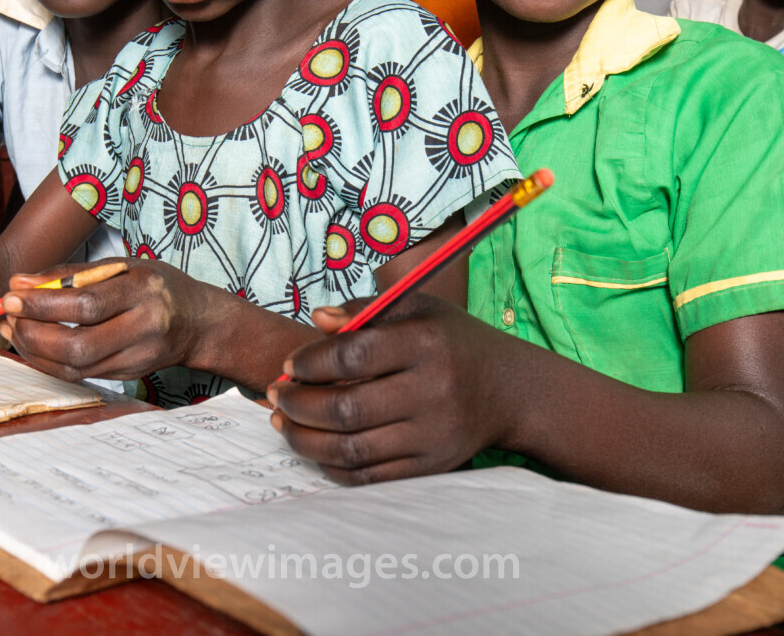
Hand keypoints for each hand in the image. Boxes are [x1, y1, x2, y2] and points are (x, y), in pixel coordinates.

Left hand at [0, 259, 220, 381]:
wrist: (199, 323)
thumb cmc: (157, 286)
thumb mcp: (123, 266)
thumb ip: (71, 273)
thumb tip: (21, 283)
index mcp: (144, 292)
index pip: (87, 304)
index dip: (43, 303)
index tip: (12, 295)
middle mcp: (144, 328)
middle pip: (78, 344)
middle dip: (33, 333)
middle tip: (8, 315)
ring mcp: (136, 359)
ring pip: (74, 367)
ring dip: (34, 350)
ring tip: (13, 328)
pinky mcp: (126, 376)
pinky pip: (77, 375)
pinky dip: (47, 361)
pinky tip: (31, 343)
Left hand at [266, 293, 509, 484]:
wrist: (507, 390)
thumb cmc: (451, 341)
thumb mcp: (417, 308)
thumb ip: (365, 309)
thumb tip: (318, 320)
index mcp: (427, 343)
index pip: (353, 356)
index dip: (310, 362)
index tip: (290, 365)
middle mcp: (432, 391)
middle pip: (347, 408)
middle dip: (298, 404)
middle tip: (275, 395)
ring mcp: (432, 435)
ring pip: (351, 448)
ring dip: (305, 439)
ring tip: (283, 422)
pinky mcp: (430, 466)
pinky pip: (368, 476)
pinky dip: (331, 465)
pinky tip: (314, 446)